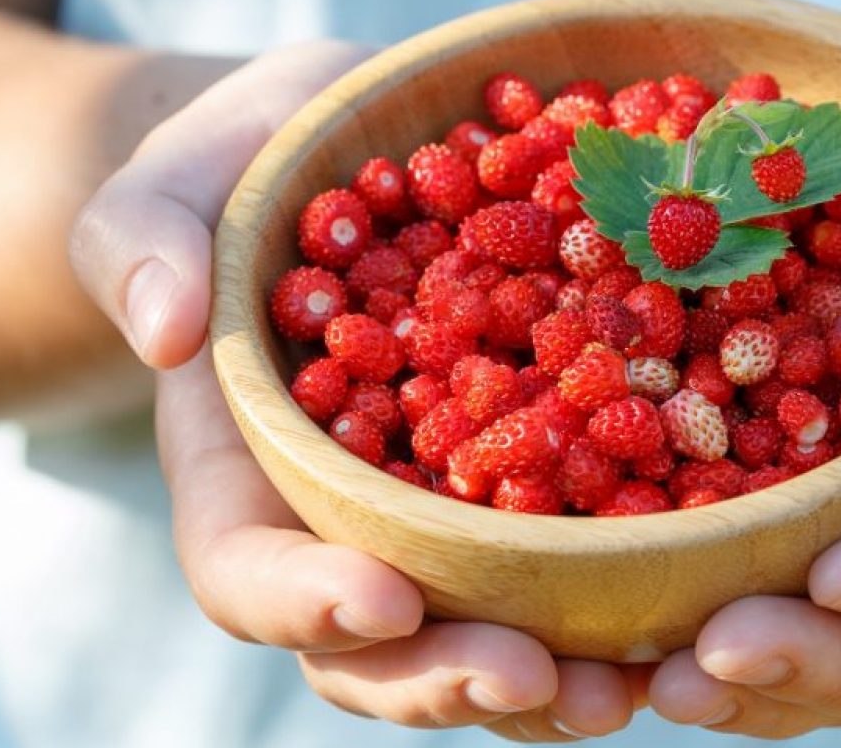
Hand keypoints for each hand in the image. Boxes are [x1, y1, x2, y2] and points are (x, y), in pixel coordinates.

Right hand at [69, 41, 635, 740]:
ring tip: (629, 686)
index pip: (248, 572)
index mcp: (244, 472)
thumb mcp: (181, 176)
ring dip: (549, 680)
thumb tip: (164, 327)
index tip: (389, 597)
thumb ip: (147, 238)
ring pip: (480, 631)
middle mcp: (345, 521)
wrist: (358, 153)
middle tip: (539, 680)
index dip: (309, 603)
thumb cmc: (253, 165)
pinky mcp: (533, 482)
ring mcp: (443, 515)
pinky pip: (571, 556)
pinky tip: (694, 599)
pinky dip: (622, 593)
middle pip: (377, 645)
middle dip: (450, 677)